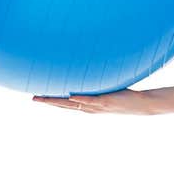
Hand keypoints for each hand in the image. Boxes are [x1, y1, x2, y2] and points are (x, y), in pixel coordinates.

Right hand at [32, 89, 155, 114]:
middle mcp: (90, 107)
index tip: (36, 96)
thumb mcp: (108, 87)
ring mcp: (97, 106)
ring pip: (73, 105)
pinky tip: (71, 97)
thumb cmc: (125, 95)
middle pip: (64, 105)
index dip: (51, 100)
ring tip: (44, 98)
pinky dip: (81, 100)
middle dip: (48, 101)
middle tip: (32, 98)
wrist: (141, 104)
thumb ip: (98, 80)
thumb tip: (91, 66)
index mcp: (88, 105)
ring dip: (58, 102)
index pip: (65, 103)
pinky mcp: (106, 102)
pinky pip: (91, 100)